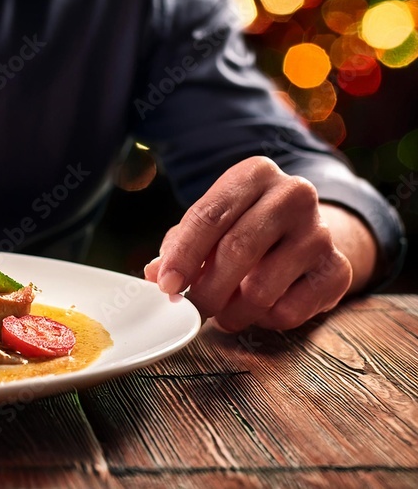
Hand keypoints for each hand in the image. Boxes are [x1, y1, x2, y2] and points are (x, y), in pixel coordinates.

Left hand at [145, 156, 353, 330]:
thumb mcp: (210, 223)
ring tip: (222, 311)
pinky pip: (288, 311)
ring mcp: (321, 232)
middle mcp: (294, 194)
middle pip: (237, 250)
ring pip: (262, 288)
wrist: (303, 233)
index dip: (183, 255)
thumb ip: (179, 245)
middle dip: (206, 290)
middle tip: (191, 309)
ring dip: (232, 311)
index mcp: (255, 174)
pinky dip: (263, 320)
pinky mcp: (337, 270)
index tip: (167, 285)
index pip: (210, 216)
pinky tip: (258, 309)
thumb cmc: (244, 226)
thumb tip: (156, 275)